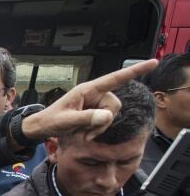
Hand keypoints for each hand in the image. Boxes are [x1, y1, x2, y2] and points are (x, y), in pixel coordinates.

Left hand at [22, 59, 157, 141]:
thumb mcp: (67, 121)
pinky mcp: (93, 113)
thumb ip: (87, 118)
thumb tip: (108, 115)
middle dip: (104, 122)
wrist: (41, 128)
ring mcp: (94, 104)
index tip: (153, 62)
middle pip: (114, 105)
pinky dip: (96, 130)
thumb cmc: (50, 121)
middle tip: (86, 133)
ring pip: (111, 115)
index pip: (115, 78)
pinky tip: (84, 134)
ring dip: (99, 128)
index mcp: (88, 89)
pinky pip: (105, 122)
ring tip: (82, 133)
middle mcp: (93, 94)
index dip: (135, 71)